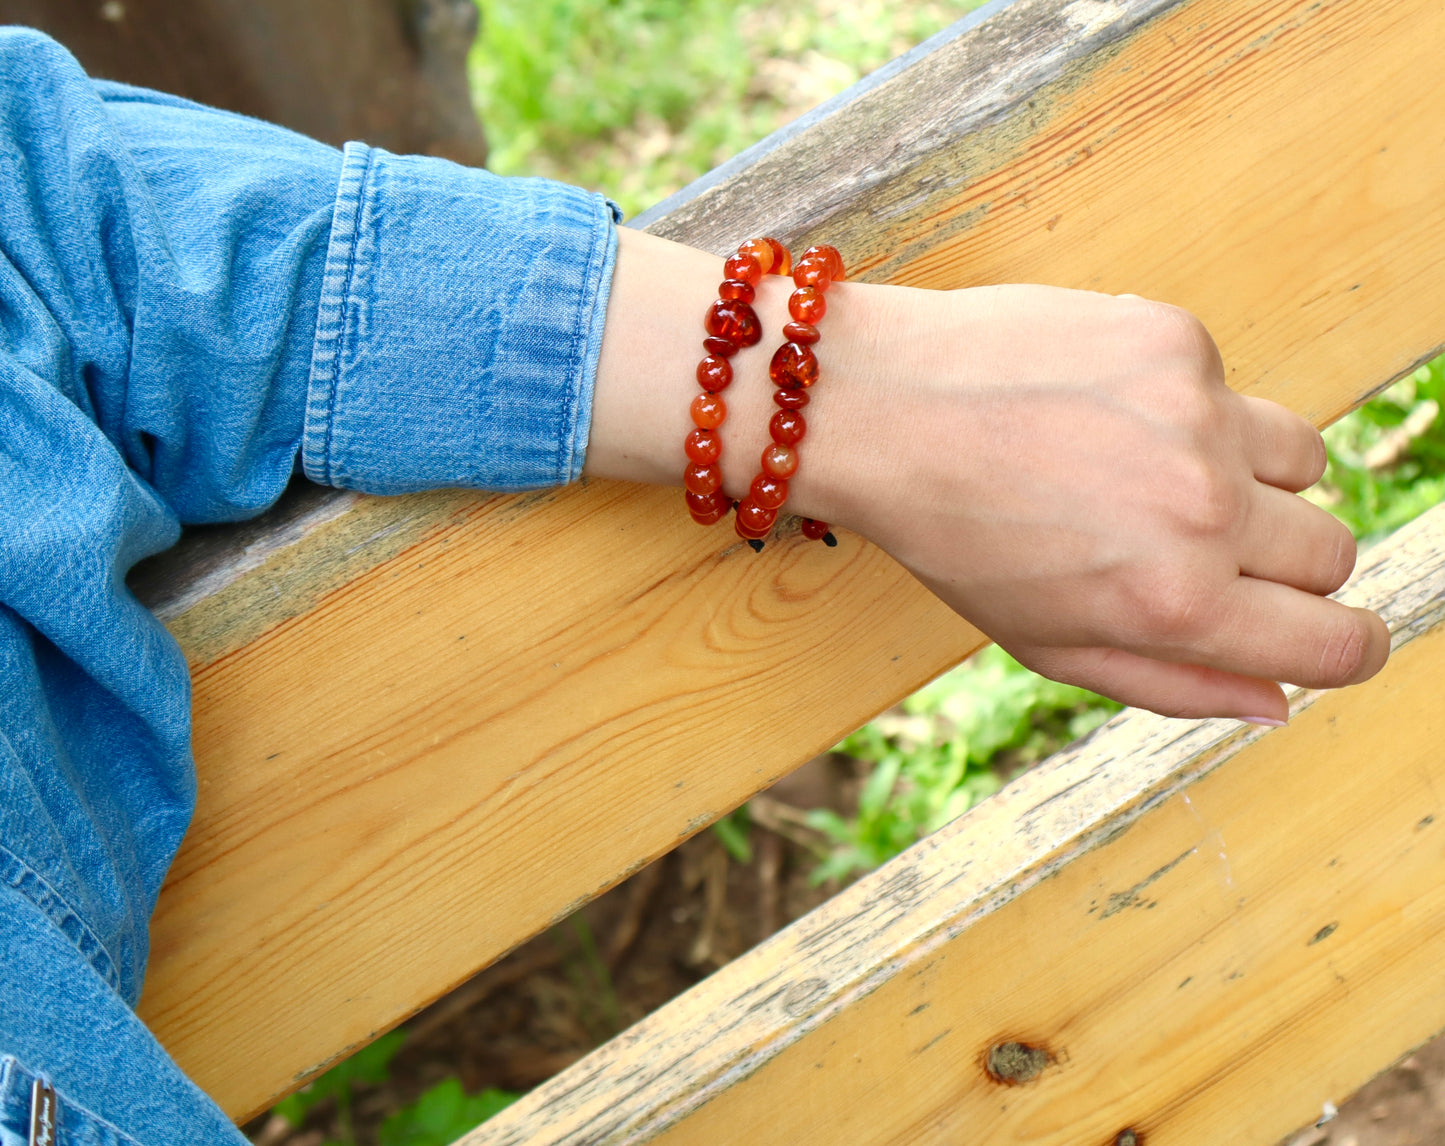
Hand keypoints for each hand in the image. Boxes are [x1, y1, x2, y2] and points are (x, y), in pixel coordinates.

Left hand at [803, 281, 1389, 721]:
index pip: (1339, 640)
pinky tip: (1104, 413)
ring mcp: (1198, 414)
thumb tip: (1277, 701)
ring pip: (1304, 460)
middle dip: (1283, 564)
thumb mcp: (1049, 644)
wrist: (884, 411)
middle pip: (1332, 550)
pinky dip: (1187, 407)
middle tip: (1197, 547)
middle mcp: (1204, 508)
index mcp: (1177, 601)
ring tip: (1154, 475)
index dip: (1347, 646)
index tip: (1332, 634)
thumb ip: (1173, 684)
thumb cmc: (955, 538)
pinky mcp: (1178, 340)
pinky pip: (1232, 388)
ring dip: (1253, 478)